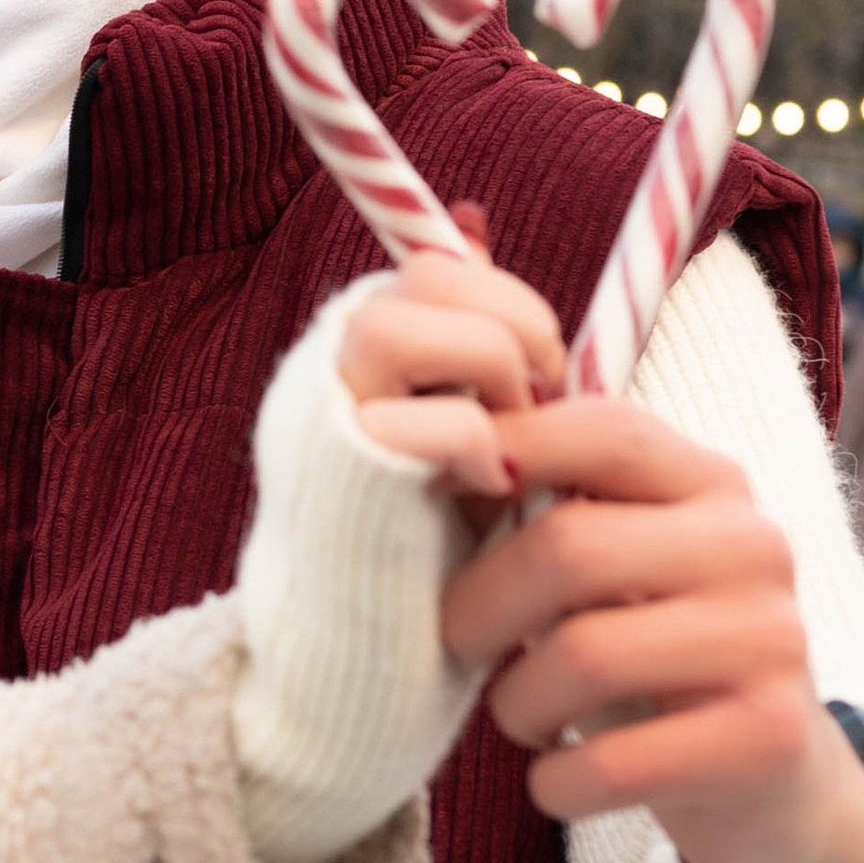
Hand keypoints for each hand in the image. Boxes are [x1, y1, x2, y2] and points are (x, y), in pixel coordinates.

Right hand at [338, 241, 567, 521]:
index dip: (506, 299)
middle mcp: (325, 369)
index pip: (436, 266)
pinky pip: (420, 419)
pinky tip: (493, 486)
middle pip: (423, 277)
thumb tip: (469, 216)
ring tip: (509, 437)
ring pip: (402, 327)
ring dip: (487, 372)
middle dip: (511, 323)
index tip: (540, 367)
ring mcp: (322, 418)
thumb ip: (467, 329)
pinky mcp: (341, 476)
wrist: (374, 646)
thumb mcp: (462, 414)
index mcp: (356, 350)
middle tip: (538, 395)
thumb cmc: (428, 535)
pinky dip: (474, 444)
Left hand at [441, 400, 863, 862]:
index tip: (428, 503)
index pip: (601, 432)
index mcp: (712, 483)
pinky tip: (556, 780)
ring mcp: (771, 639)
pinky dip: (555, 782)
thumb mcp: (612, 571)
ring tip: (519, 717)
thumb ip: (543, 511)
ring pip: (585, 655)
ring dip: (517, 704)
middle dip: (479, 608)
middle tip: (456, 647)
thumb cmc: (653, 658)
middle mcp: (753, 546)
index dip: (501, 456)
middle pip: (570, 548)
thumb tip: (422, 454)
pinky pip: (614, 762)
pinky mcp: (768, 736)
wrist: (771, 783)